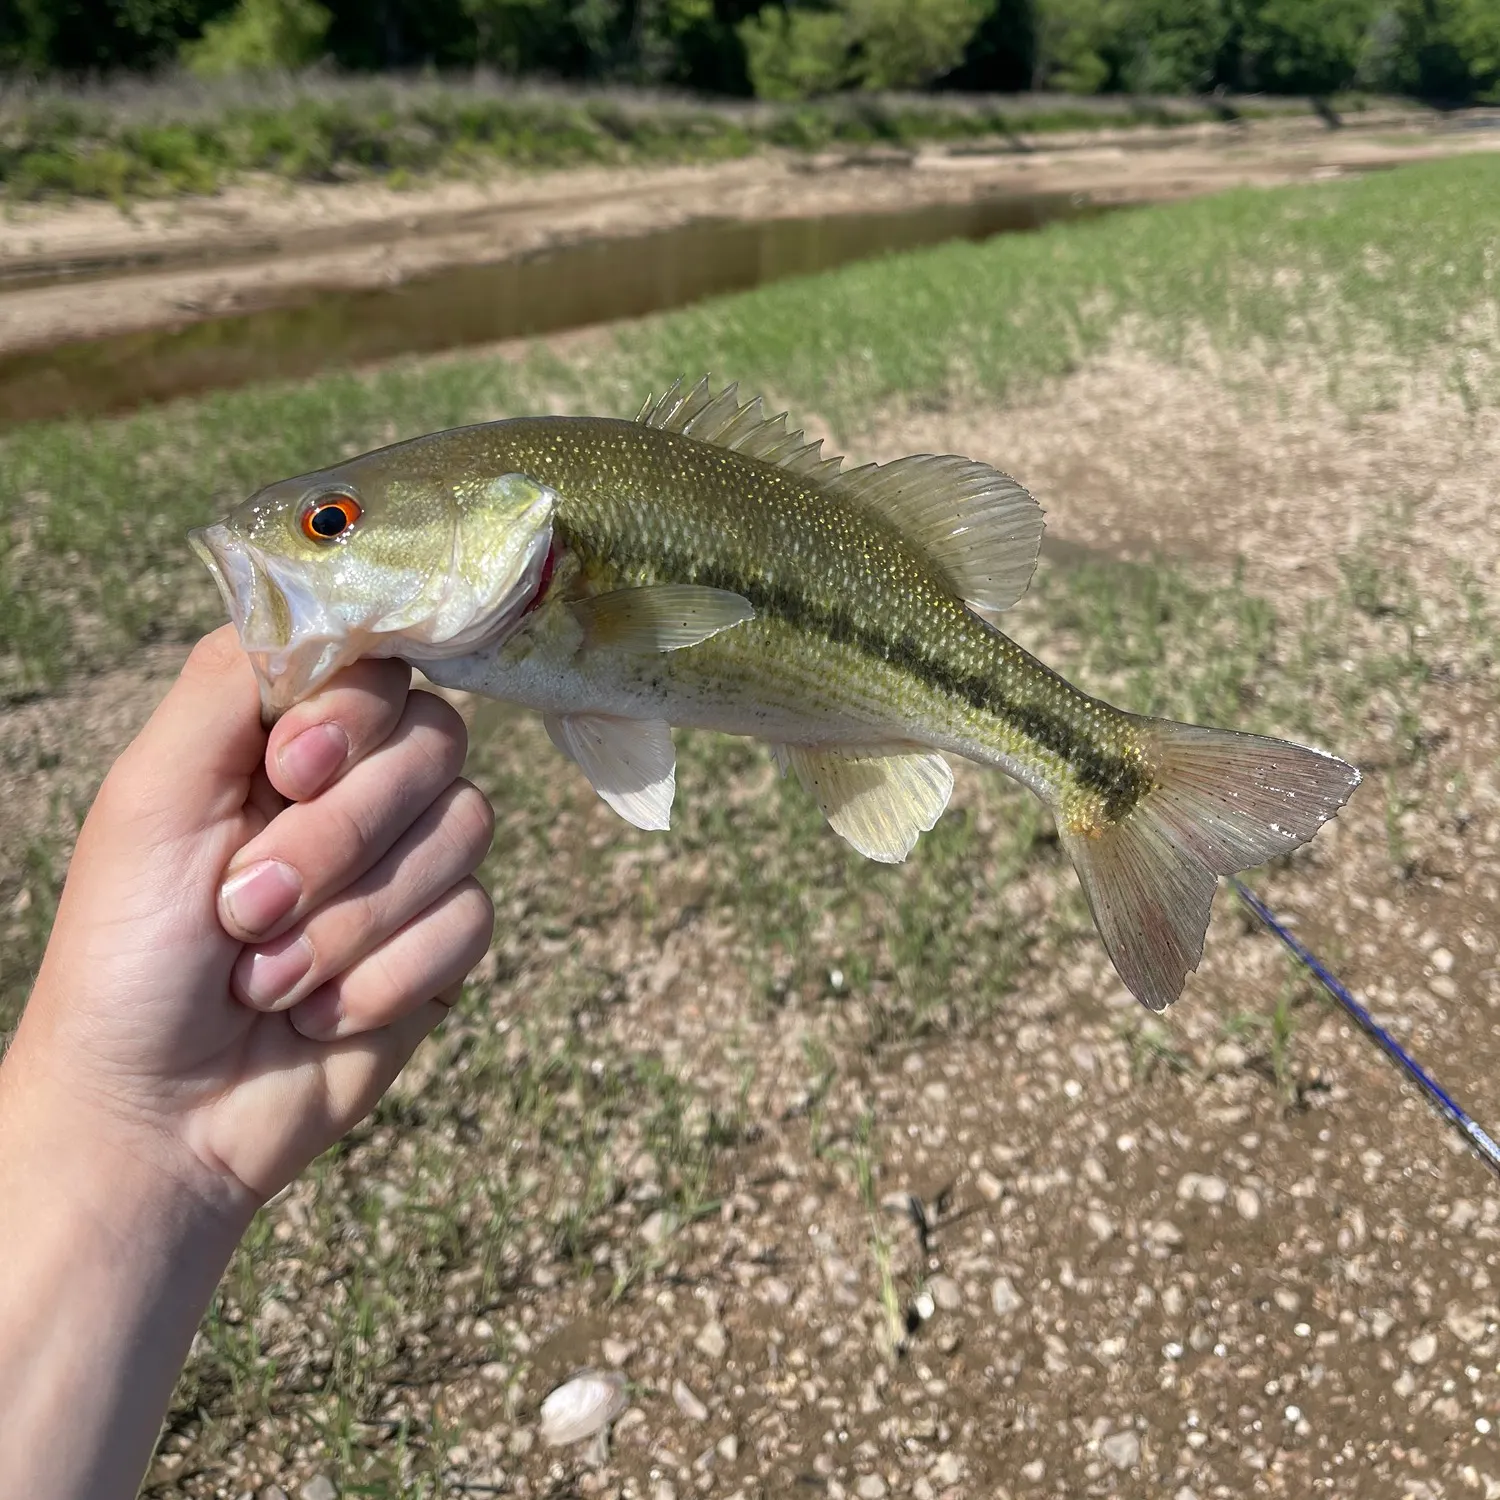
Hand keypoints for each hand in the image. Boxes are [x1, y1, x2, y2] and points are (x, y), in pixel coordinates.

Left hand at [9, 625, 494, 1216]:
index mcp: (289, 738)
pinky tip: (321, 1015)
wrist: (156, 1117)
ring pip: (466, 832)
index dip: (353, 715)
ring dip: (353, 921)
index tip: (289, 773)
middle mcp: (361, 788)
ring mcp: (409, 866)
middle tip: (244, 907)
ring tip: (267, 979)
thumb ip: (234, 682)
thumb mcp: (152, 796)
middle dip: (339, 839)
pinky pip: (473, 921)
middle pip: (437, 743)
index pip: (381, 663)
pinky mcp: (442, 944)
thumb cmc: (127, 952)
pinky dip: (386, 975)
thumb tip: (327, 595)